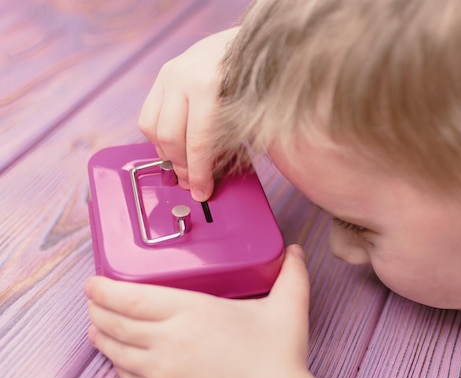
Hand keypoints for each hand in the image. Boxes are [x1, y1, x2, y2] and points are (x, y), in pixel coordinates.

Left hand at [86, 245, 314, 377]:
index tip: (93, 282)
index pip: (131, 298)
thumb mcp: (288, 309)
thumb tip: (295, 251)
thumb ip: (291, 275)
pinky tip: (117, 357)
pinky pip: (127, 377)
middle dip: (98, 308)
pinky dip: (116, 363)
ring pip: (116, 350)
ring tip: (96, 325)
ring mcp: (162, 373)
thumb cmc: (279, 359)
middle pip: (116, 322)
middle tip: (93, 300)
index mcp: (192, 312)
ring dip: (101, 334)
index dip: (105, 289)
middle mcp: (168, 341)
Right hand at [138, 27, 239, 201]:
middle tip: (192, 184)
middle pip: (169, 138)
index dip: (199, 172)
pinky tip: (174, 146)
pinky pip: (148, 116)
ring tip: (183, 167)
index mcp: (207, 85)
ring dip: (166, 154)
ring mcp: (168, 75)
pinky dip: (158, 137)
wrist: (243, 41)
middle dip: (181, 166)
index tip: (202, 191)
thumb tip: (215, 173)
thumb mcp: (248, 109)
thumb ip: (230, 139)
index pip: (197, 141)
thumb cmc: (251, 76)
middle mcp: (181, 78)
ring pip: (152, 129)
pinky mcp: (162, 76)